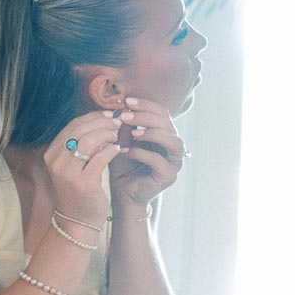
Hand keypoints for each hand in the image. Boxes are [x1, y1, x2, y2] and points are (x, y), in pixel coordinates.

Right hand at [45, 110, 124, 224]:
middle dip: (102, 123)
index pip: (72, 126)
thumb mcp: (72, 165)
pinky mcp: (83, 183)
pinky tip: (119, 150)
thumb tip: (100, 120)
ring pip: (89, 141)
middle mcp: (56, 161)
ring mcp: (68, 172)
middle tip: (117, 122)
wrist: (77, 219)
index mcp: (51, 153)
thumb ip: (79, 144)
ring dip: (107, 134)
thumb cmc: (78, 189)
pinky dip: (112, 150)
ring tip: (117, 136)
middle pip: (80, 130)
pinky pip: (101, 157)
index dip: (92, 117)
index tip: (107, 115)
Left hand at [108, 97, 187, 217]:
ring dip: (152, 134)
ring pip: (174, 142)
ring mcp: (173, 162)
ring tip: (132, 133)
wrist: (121, 192)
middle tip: (125, 116)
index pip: (162, 113)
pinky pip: (159, 161)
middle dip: (146, 117)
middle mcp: (172, 147)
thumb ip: (126, 126)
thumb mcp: (122, 141)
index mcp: (164, 135)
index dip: (146, 105)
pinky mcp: (168, 176)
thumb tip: (124, 107)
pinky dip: (142, 153)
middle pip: (169, 124)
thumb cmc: (122, 165)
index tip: (127, 101)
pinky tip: (126, 152)